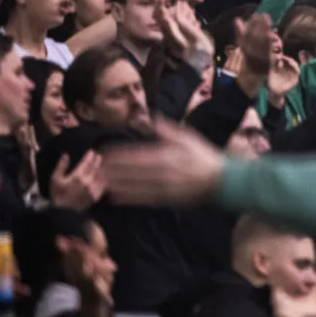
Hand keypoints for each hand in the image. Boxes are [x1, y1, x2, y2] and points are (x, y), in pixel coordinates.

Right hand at [49, 150, 105, 211]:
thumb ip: (61, 166)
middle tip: (98, 155)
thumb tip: (66, 154)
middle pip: (95, 167)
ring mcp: (93, 189)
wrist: (63, 212)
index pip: (87, 162)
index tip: (91, 151)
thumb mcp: (55, 179)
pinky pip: (103, 184)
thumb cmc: (58, 194)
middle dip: (97, 160)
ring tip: (101, 163)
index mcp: (77, 176)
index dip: (90, 156)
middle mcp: (87, 181)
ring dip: (101, 168)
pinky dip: (104, 178)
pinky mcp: (96, 195)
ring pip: (101, 175)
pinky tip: (104, 175)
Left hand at [100, 119, 224, 206]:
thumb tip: (145, 117)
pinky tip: (115, 199)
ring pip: (134, 186)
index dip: (117, 154)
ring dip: (116, 184)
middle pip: (131, 171)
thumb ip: (164, 128)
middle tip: (94, 168)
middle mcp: (162, 172)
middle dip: (111, 169)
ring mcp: (163, 187)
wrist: (221, 179)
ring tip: (100, 182)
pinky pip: (143, 199)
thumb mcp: (186, 136)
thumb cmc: (203, 155)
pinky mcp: (166, 199)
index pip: (135, 154)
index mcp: (166, 154)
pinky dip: (128, 199)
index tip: (101, 152)